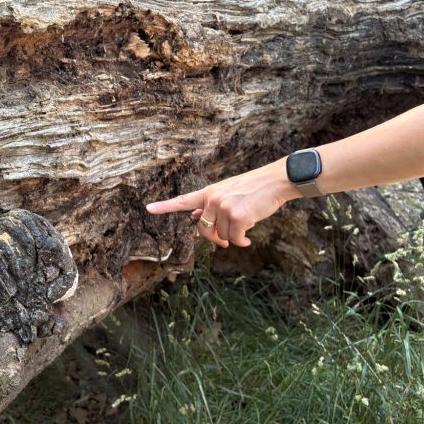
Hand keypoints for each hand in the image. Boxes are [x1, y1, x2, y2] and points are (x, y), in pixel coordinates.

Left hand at [145, 161, 297, 247]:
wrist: (275, 181)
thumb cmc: (253, 189)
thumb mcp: (228, 193)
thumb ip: (211, 205)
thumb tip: (197, 220)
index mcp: (208, 193)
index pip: (183, 201)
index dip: (165, 206)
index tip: (148, 209)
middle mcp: (213, 199)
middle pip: (204, 230)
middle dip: (214, 239)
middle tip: (223, 242)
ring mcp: (224, 207)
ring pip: (222, 236)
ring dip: (233, 238)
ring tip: (244, 229)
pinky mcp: (238, 216)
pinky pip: (234, 239)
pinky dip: (242, 242)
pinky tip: (248, 239)